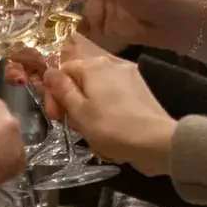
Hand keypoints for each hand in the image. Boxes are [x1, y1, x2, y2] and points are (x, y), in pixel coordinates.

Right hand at [44, 51, 179, 176]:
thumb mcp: (79, 112)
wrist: (157, 142)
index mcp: (94, 65)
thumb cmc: (112, 127)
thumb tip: (49, 72)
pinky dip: (107, 112)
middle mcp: (112, 64)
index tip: (55, 117)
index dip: (54, 94)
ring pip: (98, 91)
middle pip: (82, 80)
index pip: (62, 71)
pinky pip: (115, 98)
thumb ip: (62, 89)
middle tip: (72, 127)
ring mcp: (130, 76)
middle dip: (73, 102)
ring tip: (92, 134)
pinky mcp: (141, 91)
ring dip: (89, 110)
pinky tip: (109, 132)